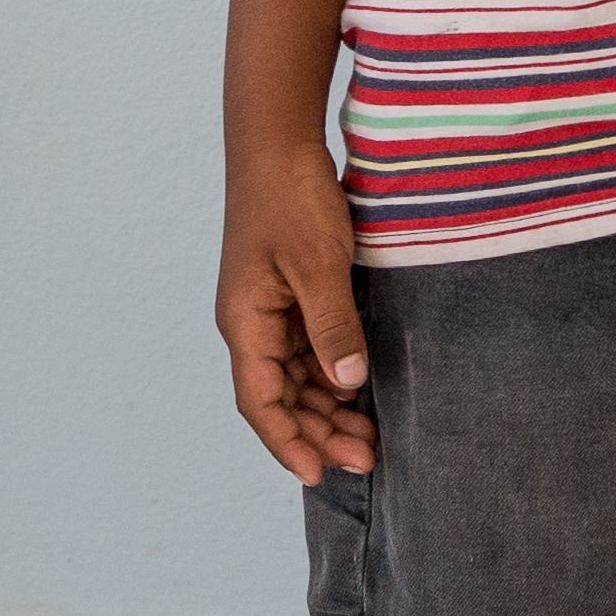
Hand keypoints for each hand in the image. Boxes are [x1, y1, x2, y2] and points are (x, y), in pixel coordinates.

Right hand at [218, 145, 373, 476]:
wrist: (276, 140)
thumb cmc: (290, 197)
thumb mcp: (318, 265)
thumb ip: (332, 325)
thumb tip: (346, 382)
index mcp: (246, 323)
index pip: (261, 403)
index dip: (289, 443)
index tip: (321, 475)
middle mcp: (251, 323)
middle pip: (281, 397)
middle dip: (319, 432)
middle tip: (368, 458)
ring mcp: (269, 309)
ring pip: (295, 377)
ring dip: (328, 407)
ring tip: (370, 435)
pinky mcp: (288, 292)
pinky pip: (306, 349)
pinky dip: (330, 374)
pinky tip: (360, 388)